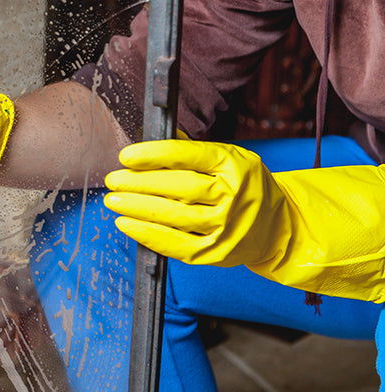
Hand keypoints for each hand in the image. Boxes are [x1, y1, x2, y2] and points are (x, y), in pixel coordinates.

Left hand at [103, 139, 384, 302]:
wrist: (278, 228)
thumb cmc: (243, 187)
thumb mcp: (229, 159)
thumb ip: (192, 150)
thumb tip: (150, 137)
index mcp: (236, 165)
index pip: (189, 155)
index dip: (154, 154)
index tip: (126, 156)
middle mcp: (233, 196)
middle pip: (179, 187)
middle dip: (140, 183)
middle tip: (112, 179)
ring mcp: (225, 228)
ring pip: (174, 215)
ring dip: (137, 208)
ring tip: (113, 200)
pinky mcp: (214, 253)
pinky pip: (175, 244)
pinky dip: (147, 234)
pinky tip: (126, 223)